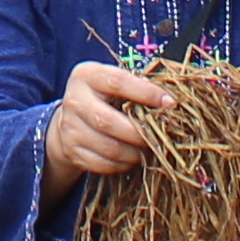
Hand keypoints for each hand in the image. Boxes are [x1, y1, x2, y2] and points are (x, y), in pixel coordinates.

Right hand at [39, 60, 176, 188]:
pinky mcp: (72, 151)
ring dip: (135, 153)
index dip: (146, 93)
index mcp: (87, 75)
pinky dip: (123, 165)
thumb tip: (167, 102)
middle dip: (139, 132)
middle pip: (108, 121)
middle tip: (158, 136)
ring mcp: (70, 128)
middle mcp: (75, 100)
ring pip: (108, 148)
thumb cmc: (104, 96)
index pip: (118, 82)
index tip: (169, 103)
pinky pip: (102, 164)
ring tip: (148, 149)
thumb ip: (138, 86)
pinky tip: (132, 158)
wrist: (71, 118)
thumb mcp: (115, 82)